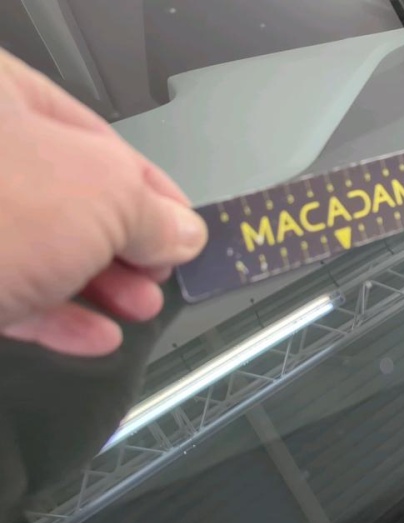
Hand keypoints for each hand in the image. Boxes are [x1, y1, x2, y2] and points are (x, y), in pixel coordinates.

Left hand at [0, 49, 206, 356]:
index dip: (155, 191)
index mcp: (7, 101)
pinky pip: (8, 294)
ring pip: (40, 251)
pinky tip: (94, 336)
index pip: (101, 143)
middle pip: (72, 202)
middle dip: (128, 248)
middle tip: (161, 276)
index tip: (184, 229)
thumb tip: (182, 233)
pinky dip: (56, 318)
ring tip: (139, 310)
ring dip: (100, 287)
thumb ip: (152, 214)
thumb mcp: (104, 196)